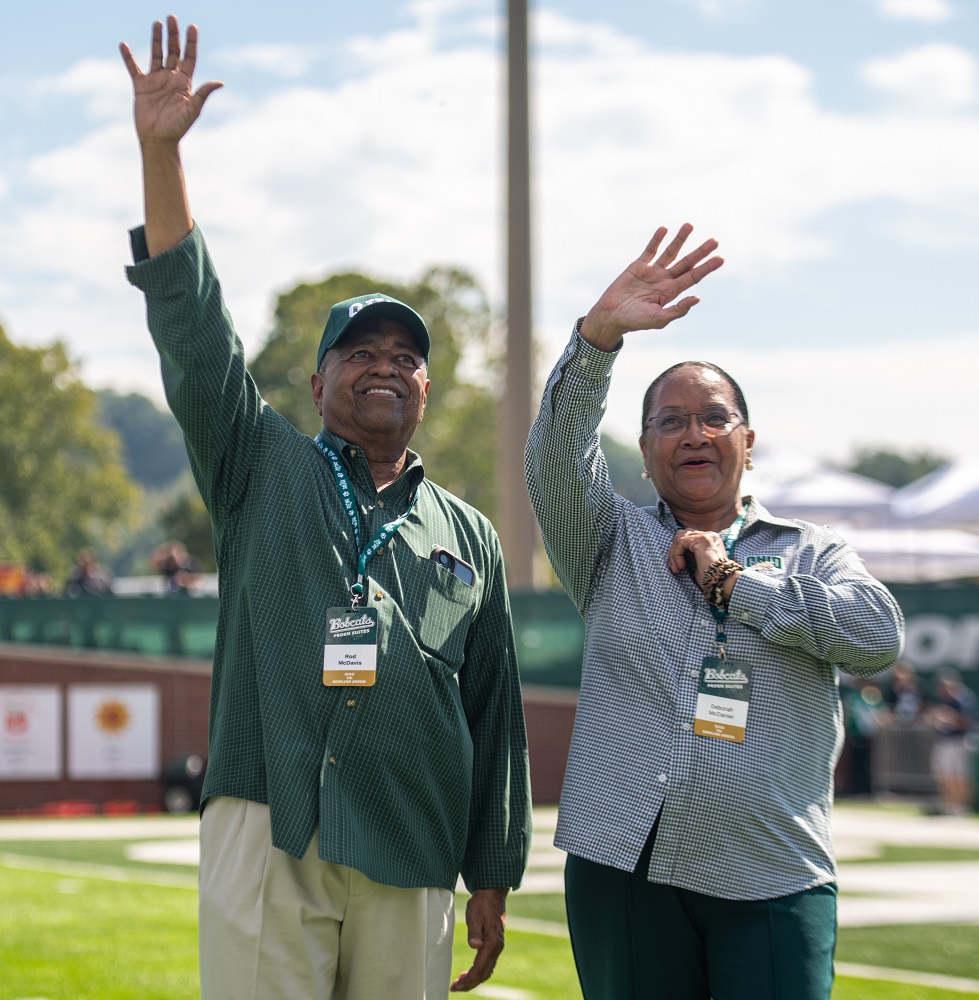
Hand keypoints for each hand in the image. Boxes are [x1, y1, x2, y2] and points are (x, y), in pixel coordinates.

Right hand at [120, 16, 222, 146]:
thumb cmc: (178, 127)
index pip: (189, 58)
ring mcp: (156, 81)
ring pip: (156, 55)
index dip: (191, 43)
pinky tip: (124, 45)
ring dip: (156, 39)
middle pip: (173, 52)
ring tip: (157, 23)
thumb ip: (203, 94)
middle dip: (173, 35)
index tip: (193, 27)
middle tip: (172, 18)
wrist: (159, 139)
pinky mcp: (141, 86)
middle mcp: (171, 79)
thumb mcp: (192, 110)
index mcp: (184, 83)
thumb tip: (219, 82)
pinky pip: (133, 68)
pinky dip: (128, 57)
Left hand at [449, 887, 507, 991]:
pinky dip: (479, 971)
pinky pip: (488, 962)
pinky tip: (470, 971)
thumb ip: (474, 932)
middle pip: (484, 973)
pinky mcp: (495, 943)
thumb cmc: (482, 902)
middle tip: (455, 988)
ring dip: (474, 978)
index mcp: (493, 942)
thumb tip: (475, 946)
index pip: (480, 968)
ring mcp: (497, 945)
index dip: (468, 980)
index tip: (455, 986)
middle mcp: (497, 946)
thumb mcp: (474, 914)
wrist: (492, 892)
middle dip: (470, 983)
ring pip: (487, 969)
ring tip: (460, 983)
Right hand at [579, 224, 722, 350]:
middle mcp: (664, 280)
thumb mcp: (658, 319)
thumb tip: (697, 298)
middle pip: (686, 263)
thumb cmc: (634, 321)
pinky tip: (664, 229)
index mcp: (671, 293)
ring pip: (670, 252)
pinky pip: (649, 250)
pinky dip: (656, 240)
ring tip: (690, 225)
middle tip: (715, 241)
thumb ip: (677, 310)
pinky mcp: (637, 266)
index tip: (721, 259)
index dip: (707, 268)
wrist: (610, 315)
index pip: (693, 277)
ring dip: (680, 239)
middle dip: (700, 252)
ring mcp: (651, 272)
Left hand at [667, 528, 727, 584]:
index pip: (688, 537)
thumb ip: (690, 553)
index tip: (676, 566)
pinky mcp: (700, 540)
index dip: (679, 551)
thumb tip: (674, 552)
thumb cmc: (710, 576)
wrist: (721, 581)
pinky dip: (676, 555)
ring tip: (677, 569)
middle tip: (673, 567)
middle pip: (682, 535)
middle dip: (674, 551)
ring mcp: (705, 535)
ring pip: (679, 538)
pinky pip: (680, 543)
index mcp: (710, 539)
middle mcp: (709, 534)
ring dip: (674, 554)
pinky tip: (681, 566)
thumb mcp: (698, 561)